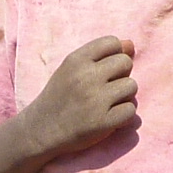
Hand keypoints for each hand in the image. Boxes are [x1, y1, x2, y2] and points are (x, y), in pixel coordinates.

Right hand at [22, 36, 137, 160]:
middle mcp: (86, 77)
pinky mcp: (102, 122)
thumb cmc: (59, 97)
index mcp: (76, 60)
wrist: (40, 130)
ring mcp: (95, 100)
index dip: (114, 55)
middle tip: (106, 88)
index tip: (104, 70)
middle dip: (121, 75)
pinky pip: (131, 110)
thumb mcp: (72, 69)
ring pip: (132, 86)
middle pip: (125, 62)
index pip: (112, 42)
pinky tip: (110, 117)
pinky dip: (124, 116)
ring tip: (108, 103)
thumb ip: (100, 55)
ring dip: (124, 96)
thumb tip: (131, 44)